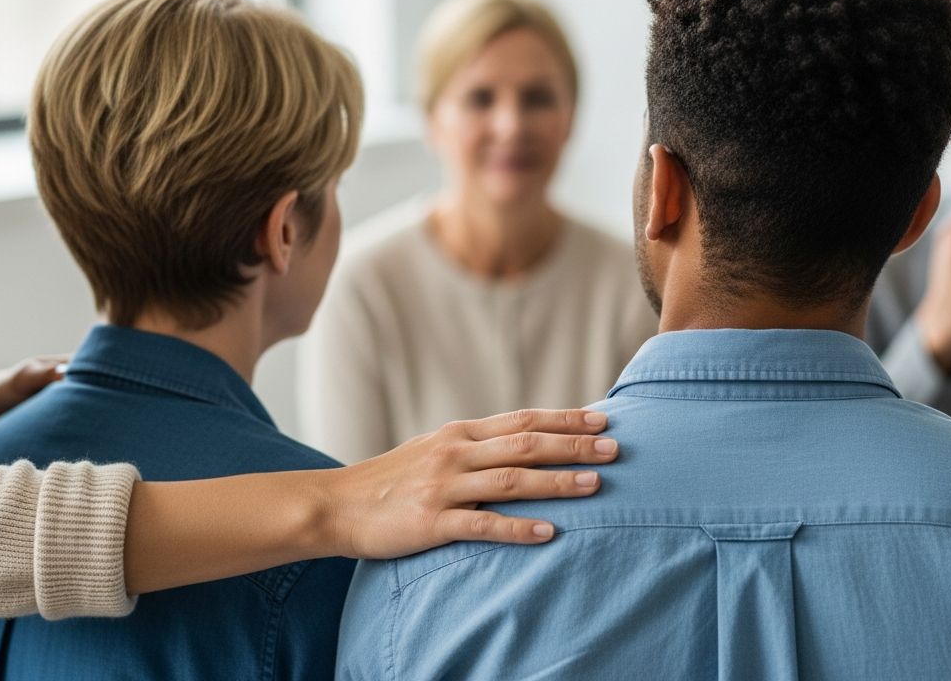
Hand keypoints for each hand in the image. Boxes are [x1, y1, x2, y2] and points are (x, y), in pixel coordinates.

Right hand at [123, 408, 618, 593]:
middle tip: (615, 447)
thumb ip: (473, 446)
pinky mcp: (432, 522)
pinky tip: (548, 533)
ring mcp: (443, 487)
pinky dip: (517, 528)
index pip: (521, 420)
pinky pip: (482, 526)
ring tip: (595, 485)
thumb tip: (521, 442)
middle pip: (525, 445)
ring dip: (556, 482)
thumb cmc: (388, 481)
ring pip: (511, 481)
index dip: (564, 419)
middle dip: (573, 446)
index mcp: (457, 434)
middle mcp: (455, 453)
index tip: (601, 418)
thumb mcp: (431, 451)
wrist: (335, 505)